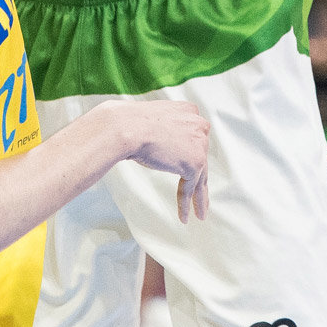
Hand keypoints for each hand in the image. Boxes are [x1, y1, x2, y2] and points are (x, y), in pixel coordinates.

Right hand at [104, 98, 209, 223]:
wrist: (126, 127)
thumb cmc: (131, 123)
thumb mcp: (154, 120)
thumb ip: (166, 128)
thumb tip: (163, 141)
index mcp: (189, 110)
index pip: (193, 136)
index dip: (191, 152)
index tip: (191, 166)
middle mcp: (198, 124)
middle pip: (200, 155)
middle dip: (199, 176)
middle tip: (200, 194)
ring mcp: (199, 143)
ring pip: (200, 175)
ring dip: (198, 197)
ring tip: (198, 213)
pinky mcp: (195, 162)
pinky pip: (191, 187)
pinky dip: (187, 203)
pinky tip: (185, 216)